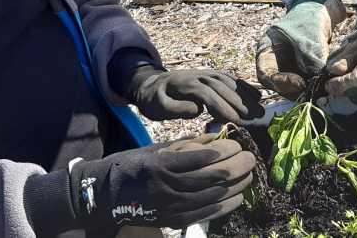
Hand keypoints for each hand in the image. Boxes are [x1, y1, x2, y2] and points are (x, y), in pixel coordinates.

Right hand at [69, 134, 254, 230]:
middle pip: (211, 178)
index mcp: (161, 165)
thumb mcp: (155, 149)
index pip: (200, 158)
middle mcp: (167, 187)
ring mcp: (170, 207)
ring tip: (249, 175)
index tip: (237, 143)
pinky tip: (238, 197)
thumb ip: (185, 144)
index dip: (223, 151)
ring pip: (212, 197)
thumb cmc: (131, 166)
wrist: (106, 196)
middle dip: (236, 167)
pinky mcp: (173, 220)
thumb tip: (215, 137)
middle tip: (251, 158)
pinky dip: (225, 206)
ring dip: (235, 186)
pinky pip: (205, 215)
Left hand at [129, 67, 264, 122]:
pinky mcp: (212, 75)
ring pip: (230, 83)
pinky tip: (257, 97)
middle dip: (241, 103)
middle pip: (223, 88)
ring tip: (260, 111)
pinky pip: (231, 79)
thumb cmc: (155, 100)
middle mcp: (200, 75)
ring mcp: (207, 73)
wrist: (152, 84)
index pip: (208, 95)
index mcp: (185, 84)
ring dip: (246, 96)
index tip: (237, 121)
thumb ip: (175, 108)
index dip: (223, 108)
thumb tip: (197, 109)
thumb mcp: (158, 107)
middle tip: (257, 118)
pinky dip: (245, 87)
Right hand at [255, 0, 348, 98]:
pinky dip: (314, 87)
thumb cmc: (307, 19)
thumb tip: (317, 82)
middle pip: (279, 85)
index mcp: (266, 51)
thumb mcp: (307, 38)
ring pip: (293, 88)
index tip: (300, 84)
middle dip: (297, 90)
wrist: (319, 12)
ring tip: (323, 89)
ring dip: (307, 91)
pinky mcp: (301, 73)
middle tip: (315, 91)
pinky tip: (326, 85)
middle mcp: (274, 63)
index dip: (282, 83)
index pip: (266, 74)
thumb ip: (310, 60)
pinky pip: (305, 84)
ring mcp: (287, 69)